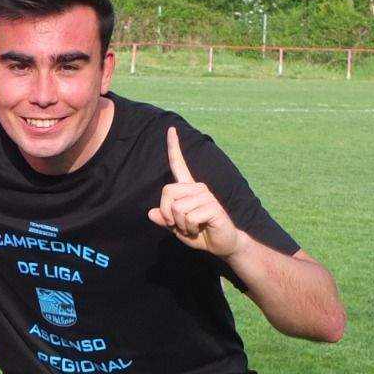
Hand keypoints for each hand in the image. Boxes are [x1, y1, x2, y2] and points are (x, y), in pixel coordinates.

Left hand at [147, 127, 243, 256]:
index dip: (173, 147)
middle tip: (180, 225)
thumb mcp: (177, 228)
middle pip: (167, 192)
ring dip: (181, 225)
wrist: (222, 244)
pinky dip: (190, 229)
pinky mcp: (213, 207)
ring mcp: (206, 195)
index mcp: (188, 188)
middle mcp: (197, 188)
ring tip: (193, 227)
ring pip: (177, 208)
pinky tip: (200, 229)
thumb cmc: (200, 233)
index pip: (178, 164)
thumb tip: (151, 213)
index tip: (170, 129)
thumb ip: (165, 220)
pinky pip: (189, 217)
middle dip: (168, 214)